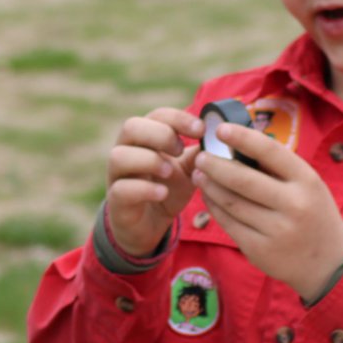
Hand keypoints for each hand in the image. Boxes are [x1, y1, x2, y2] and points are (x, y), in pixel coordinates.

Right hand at [105, 108, 203, 257]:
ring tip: (169, 172)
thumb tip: (226, 137)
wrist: (148, 226)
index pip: (157, 115)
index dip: (178, 118)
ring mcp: (117, 176)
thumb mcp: (188, 169)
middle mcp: (126, 151)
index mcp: (145, 138)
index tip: (201, 130)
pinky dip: (144, 189)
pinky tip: (162, 193)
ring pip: (119, 156)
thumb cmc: (167, 189)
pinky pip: (121, 189)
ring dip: (148, 160)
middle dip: (159, 134)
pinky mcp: (116, 201)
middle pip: (131, 127)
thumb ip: (201, 153)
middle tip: (180, 150)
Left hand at [191, 123, 342, 300]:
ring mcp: (276, 230)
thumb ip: (278, 168)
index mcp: (307, 181)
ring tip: (198, 174)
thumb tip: (237, 143)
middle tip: (200, 156)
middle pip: (243, 180)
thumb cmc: (313, 212)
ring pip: (232, 202)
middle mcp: (293, 205)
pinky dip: (214, 207)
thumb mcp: (308, 185)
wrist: (328, 262)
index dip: (242, 138)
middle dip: (215, 166)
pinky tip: (208, 196)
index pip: (270, 152)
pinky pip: (229, 223)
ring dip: (209, 186)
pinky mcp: (259, 250)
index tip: (220, 129)